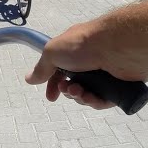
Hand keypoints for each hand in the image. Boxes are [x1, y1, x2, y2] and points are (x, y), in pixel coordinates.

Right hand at [25, 22, 147, 110]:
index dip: (53, 84)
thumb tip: (28, 79)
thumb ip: (42, 67)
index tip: (51, 97)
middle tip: (69, 89)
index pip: (60, 71)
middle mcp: (90, 62)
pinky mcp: (119, 85)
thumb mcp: (53, 52)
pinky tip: (93, 98)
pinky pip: (104, 100)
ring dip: (81, 97)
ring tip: (81, 92)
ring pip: (88, 95)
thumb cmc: (82, 45)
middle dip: (68, 91)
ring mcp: (105, 74)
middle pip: (74, 85)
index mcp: (74, 51)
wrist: (116, 47)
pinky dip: (96, 102)